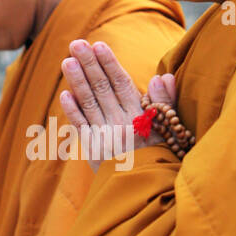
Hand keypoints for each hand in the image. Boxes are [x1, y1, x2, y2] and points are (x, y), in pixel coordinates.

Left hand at [59, 41, 175, 170]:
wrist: (149, 192)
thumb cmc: (162, 158)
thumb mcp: (170, 130)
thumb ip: (166, 102)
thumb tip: (163, 76)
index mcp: (141, 116)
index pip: (122, 83)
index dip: (109, 64)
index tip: (98, 45)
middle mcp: (122, 124)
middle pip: (102, 88)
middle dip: (89, 64)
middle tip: (76, 43)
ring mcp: (106, 137)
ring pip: (89, 103)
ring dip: (77, 81)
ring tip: (66, 61)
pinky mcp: (95, 152)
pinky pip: (82, 128)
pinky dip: (73, 111)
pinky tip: (65, 94)